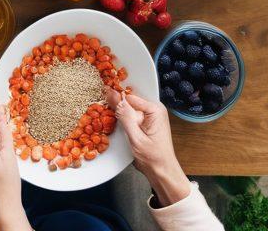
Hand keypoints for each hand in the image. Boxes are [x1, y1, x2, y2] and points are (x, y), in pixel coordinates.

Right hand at [107, 89, 190, 205]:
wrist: (162, 174)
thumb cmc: (154, 158)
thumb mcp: (136, 137)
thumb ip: (124, 115)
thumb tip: (111, 93)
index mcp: (155, 109)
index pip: (129, 96)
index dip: (116, 100)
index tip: (105, 105)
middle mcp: (152, 109)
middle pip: (128, 100)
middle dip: (116, 106)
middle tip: (106, 115)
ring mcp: (148, 116)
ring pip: (126, 108)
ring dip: (117, 114)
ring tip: (110, 121)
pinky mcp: (143, 123)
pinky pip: (128, 115)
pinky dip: (121, 120)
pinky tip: (117, 126)